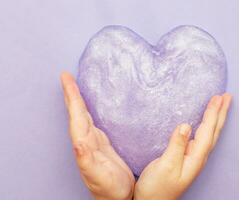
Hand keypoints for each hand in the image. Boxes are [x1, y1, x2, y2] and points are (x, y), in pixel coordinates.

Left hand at [61, 72, 134, 199]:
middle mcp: (86, 140)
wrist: (118, 198)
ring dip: (77, 100)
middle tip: (67, 76)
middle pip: (77, 112)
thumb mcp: (99, 175)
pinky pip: (92, 121)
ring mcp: (93, 142)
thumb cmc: (110, 189)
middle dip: (71, 94)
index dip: (71, 97)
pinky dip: (88, 110)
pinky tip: (90, 107)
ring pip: (82, 116)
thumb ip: (87, 158)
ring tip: (75, 86)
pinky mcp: (102, 144)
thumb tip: (77, 141)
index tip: (66, 79)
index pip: (76, 116)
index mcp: (84, 144)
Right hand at [134, 94, 231, 199]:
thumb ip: (176, 145)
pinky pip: (202, 138)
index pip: (207, 131)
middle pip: (214, 132)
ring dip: (216, 119)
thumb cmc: (157, 187)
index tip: (218, 97)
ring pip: (210, 134)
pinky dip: (207, 127)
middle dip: (221, 113)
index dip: (213, 113)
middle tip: (227, 97)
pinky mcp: (186, 158)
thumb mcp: (165, 166)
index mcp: (195, 158)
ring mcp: (193, 158)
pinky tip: (205, 124)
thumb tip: (186, 126)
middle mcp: (198, 157)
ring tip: (221, 106)